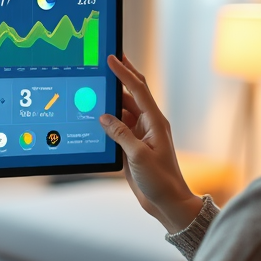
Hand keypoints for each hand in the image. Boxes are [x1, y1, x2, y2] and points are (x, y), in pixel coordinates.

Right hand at [100, 55, 203, 233]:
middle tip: (106, 59)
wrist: (167, 202)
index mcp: (155, 121)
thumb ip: (121, 134)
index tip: (112, 58)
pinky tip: (94, 115)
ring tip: (94, 86)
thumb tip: (104, 117)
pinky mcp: (131, 146)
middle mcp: (147, 124)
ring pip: (121, 111)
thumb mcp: (139, 156)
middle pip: (130, 95)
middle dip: (119, 77)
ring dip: (109, 101)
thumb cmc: (161, 180)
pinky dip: (106, 121)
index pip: (138, 90)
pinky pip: (116, 127)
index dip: (125, 72)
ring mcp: (139, 135)